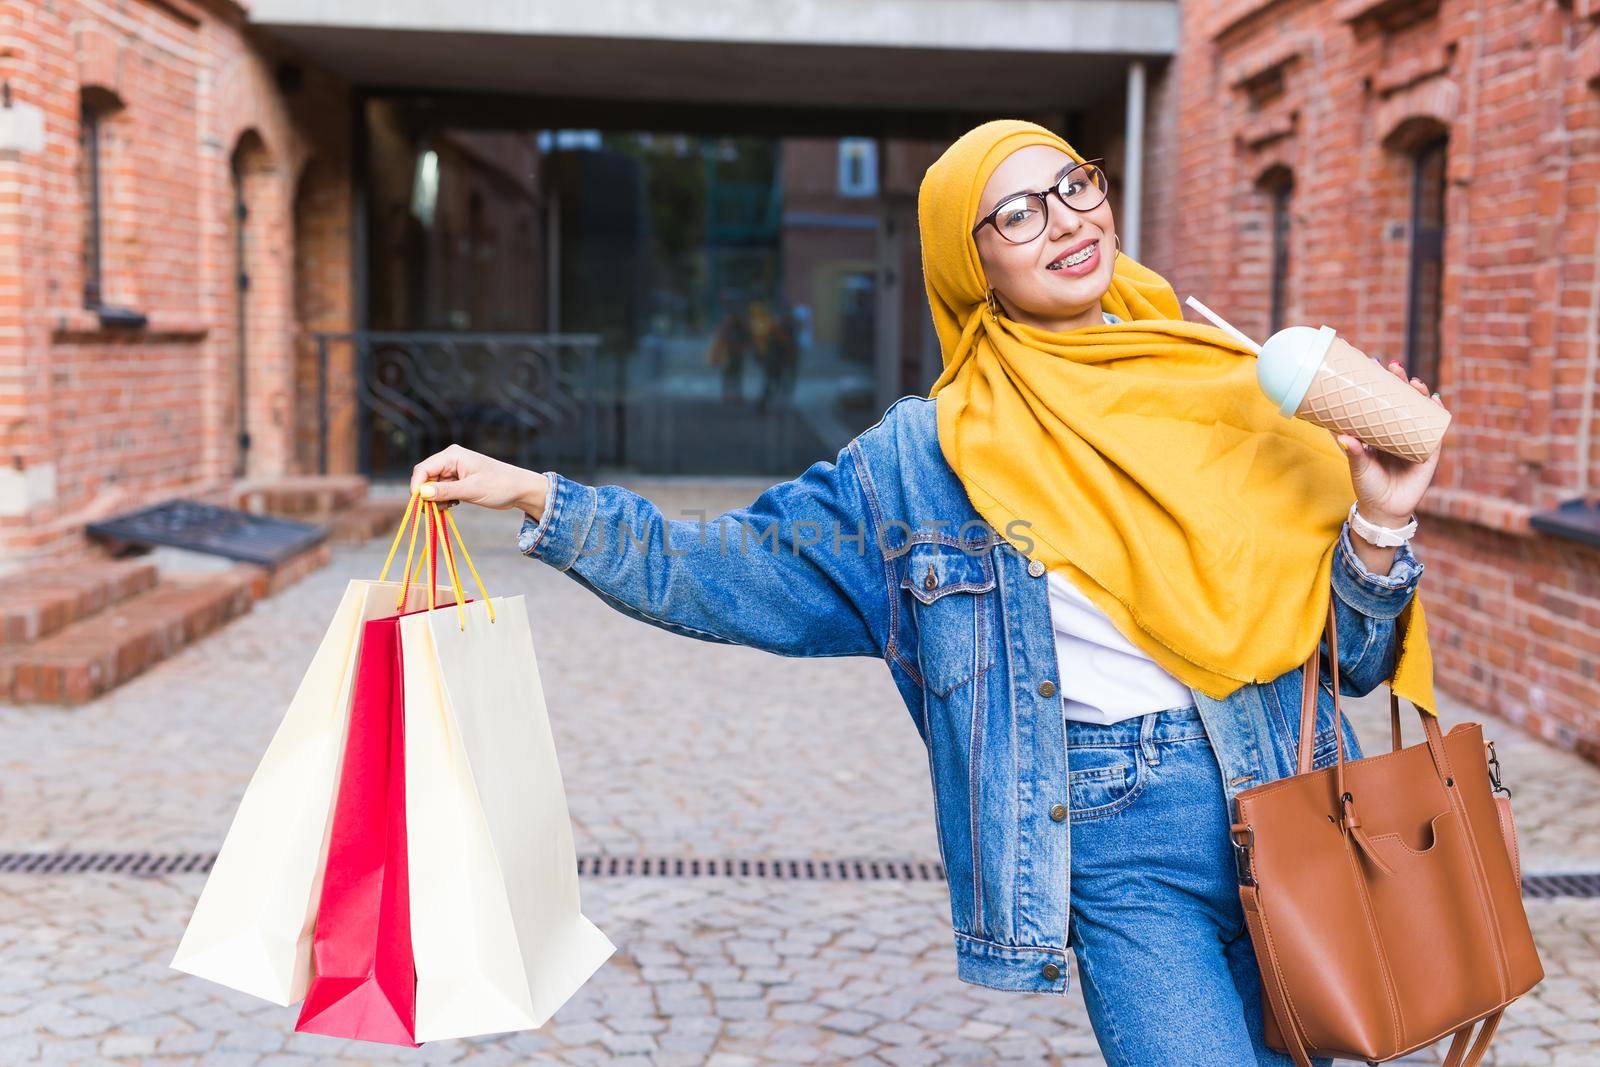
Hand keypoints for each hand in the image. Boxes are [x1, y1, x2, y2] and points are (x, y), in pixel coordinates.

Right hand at [409, 444, 548, 518]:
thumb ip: (445, 491)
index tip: (419, 504)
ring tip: (450, 507)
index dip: (417, 486)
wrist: (520, 489)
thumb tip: (421, 493)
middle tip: (435, 511)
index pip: (423, 469)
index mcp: (452, 456)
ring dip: (436, 500)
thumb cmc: (500, 485)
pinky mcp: (459, 481)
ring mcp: (454, 471)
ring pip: (433, 487)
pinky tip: (454, 505)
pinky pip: (442, 491)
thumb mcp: (471, 490)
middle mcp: (450, 461)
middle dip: (427, 495)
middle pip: (426, 478)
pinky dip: (444, 500)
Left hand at [1334, 361, 1444, 525]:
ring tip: (1414, 382)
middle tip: (1393, 367)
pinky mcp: (1428, 450)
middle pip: (1401, 400)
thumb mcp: (1358, 466)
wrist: (1386, 511)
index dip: (1379, 384)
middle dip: (1399, 382)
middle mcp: (1397, 431)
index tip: (1372, 364)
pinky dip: (1436, 413)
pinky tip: (1434, 400)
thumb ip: (1352, 452)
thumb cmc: (1368, 486)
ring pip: (1419, 410)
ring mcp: (1414, 438)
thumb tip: (1341, 435)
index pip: (1379, 401)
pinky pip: (1435, 428)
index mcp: (1379, 430)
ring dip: (1419, 393)